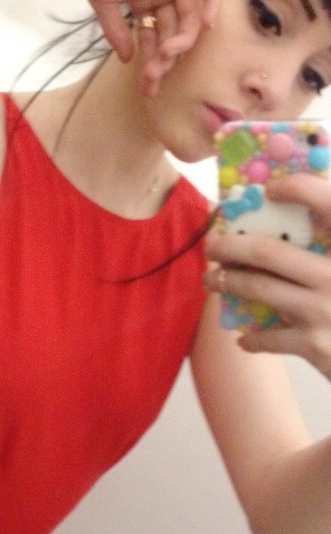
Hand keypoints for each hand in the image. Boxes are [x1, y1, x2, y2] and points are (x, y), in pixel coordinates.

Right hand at [59, 0, 218, 94]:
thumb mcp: (102, 1)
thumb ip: (117, 30)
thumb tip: (128, 59)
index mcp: (143, 2)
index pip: (153, 39)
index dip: (152, 64)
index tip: (148, 89)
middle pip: (174, 31)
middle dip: (167, 56)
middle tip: (157, 73)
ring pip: (191, 12)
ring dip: (184, 36)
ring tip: (171, 53)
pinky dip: (210, 1)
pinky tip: (205, 25)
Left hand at [204, 175, 330, 379]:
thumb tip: (305, 207)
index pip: (330, 203)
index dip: (300, 188)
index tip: (273, 188)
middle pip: (269, 252)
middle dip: (231, 246)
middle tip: (213, 245)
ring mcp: (325, 309)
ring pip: (259, 289)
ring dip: (228, 283)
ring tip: (213, 280)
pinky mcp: (316, 345)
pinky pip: (269, 338)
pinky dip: (252, 338)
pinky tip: (244, 337)